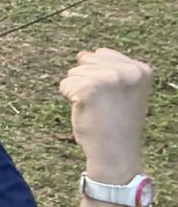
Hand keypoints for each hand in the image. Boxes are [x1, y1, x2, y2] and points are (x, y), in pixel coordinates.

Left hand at [59, 48, 151, 181]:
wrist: (115, 153)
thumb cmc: (116, 123)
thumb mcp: (122, 90)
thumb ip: (108, 69)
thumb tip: (81, 54)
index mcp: (141, 69)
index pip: (101, 54)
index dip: (99, 76)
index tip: (113, 97)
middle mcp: (128, 70)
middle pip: (85, 61)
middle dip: (86, 81)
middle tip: (104, 104)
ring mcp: (109, 78)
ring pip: (73, 73)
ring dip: (78, 91)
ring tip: (97, 109)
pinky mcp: (89, 88)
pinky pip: (64, 85)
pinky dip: (69, 98)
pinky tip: (86, 111)